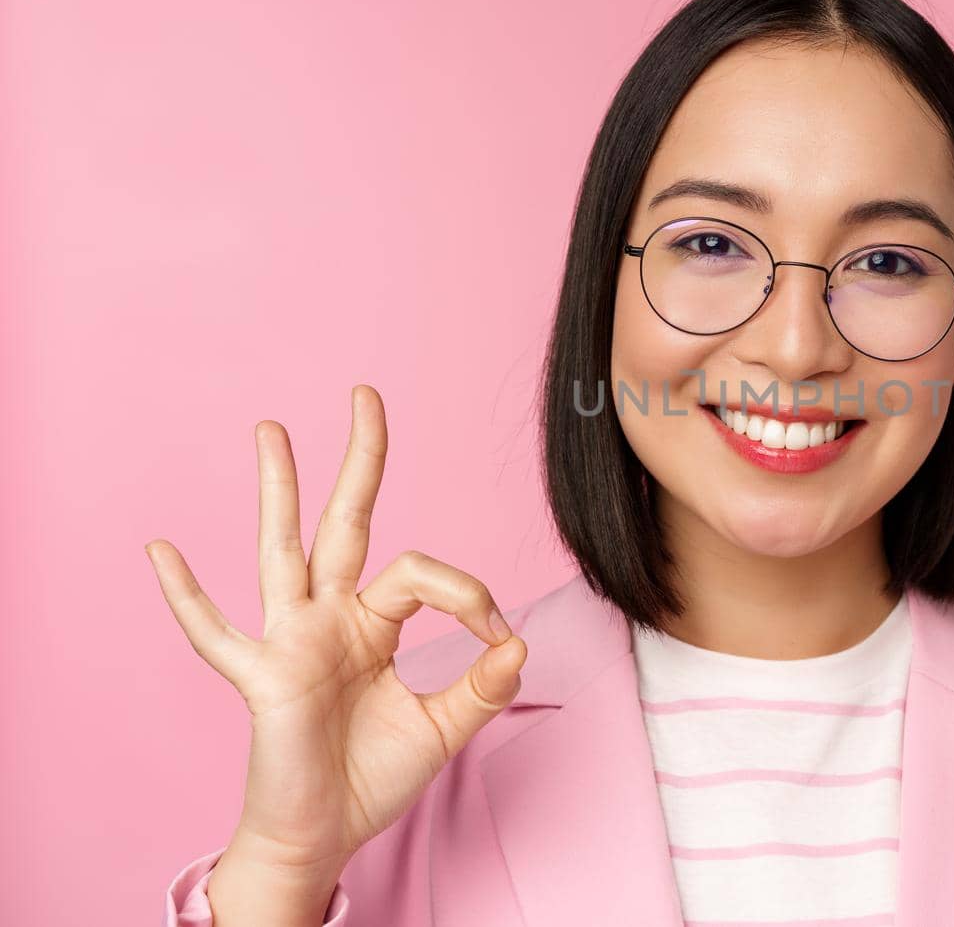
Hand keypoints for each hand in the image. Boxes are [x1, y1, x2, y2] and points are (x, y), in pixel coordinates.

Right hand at [147, 385, 527, 881]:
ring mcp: (291, 640)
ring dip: (278, 490)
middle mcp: (331, 617)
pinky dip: (187, 596)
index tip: (499, 638)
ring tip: (272, 429)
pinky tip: (161, 550)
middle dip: (359, 460)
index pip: (423, 575)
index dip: (470, 594)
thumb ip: (481, 685)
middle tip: (366, 394)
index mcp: (374, 623)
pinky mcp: (260, 678)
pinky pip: (217, 634)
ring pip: (284, 550)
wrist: (323, 834)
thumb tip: (519, 641)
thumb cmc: (373, 776)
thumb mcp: (445, 728)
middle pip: (346, 522)